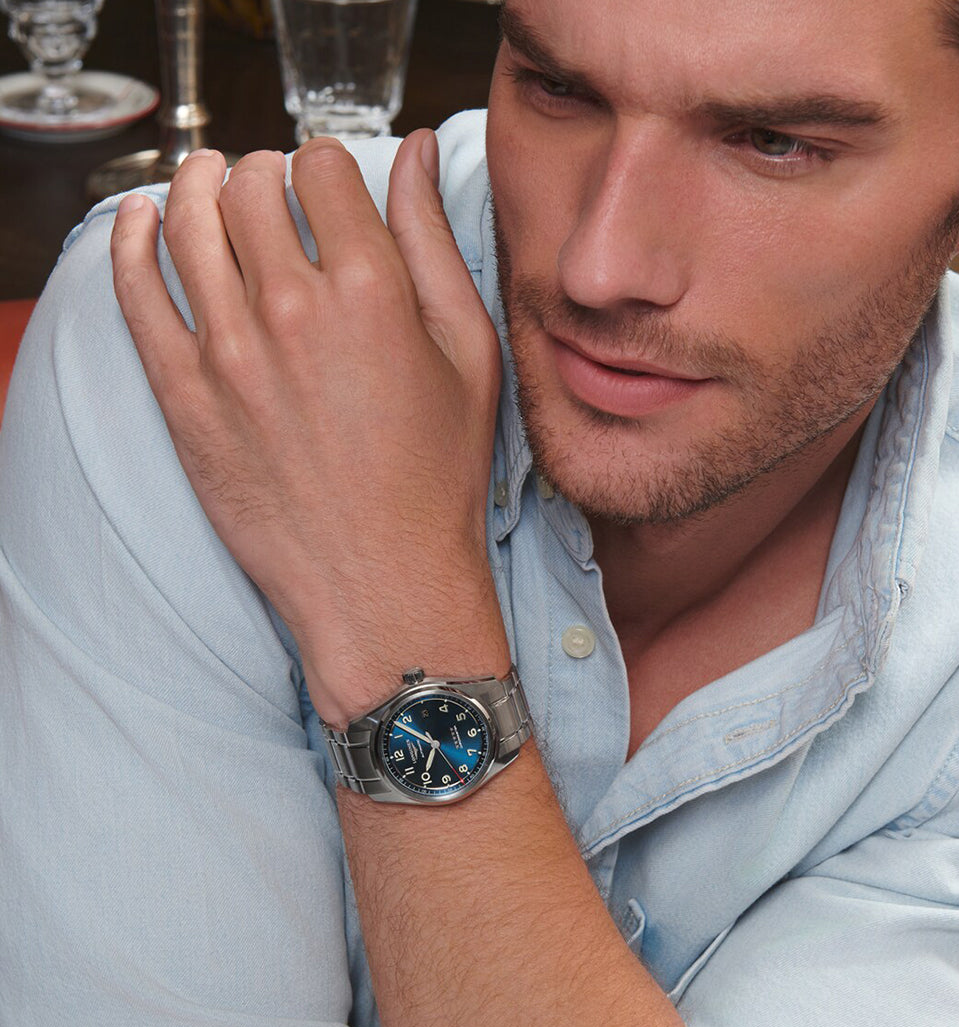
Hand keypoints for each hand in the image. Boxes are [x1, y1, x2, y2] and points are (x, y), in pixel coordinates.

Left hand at [110, 132, 508, 722]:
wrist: (385, 581)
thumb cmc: (440, 476)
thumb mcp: (469, 354)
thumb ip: (434, 244)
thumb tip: (414, 152)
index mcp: (370, 291)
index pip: (321, 167)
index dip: (327, 164)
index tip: (329, 186)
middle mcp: (290, 309)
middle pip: (248, 186)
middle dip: (262, 173)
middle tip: (274, 192)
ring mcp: (227, 354)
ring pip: (185, 223)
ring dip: (194, 186)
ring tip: (205, 181)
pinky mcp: (183, 398)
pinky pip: (135, 293)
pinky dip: (129, 242)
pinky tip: (139, 221)